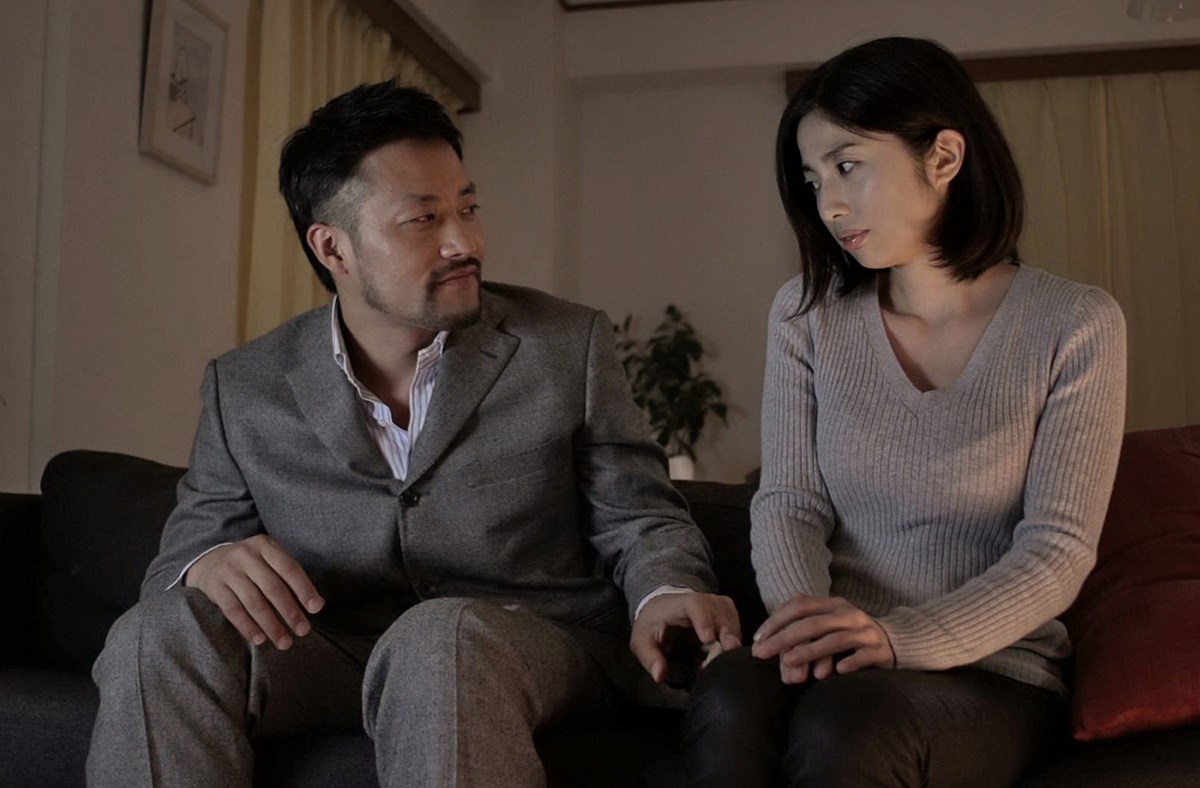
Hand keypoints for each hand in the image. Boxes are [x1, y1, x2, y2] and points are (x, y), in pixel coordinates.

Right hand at [185, 534, 324, 649]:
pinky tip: (260, 639)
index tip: (316, 609)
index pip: (289, 568)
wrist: (210, 560)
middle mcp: (246, 555)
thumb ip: (289, 577)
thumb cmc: (252, 564)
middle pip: (272, 587)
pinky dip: (248, 627)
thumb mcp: (269, 559)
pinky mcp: (215, 587)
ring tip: (284, 642)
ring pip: (254, 602)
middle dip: (290, 612)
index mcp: (265, 545)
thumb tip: (316, 605)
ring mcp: (229, 571)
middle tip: (303, 631)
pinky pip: (233, 611)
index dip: (304, 589)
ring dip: (271, 625)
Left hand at [630, 592, 740, 683]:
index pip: (695, 604)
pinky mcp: (729, 613)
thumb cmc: (653, 624)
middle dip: (721, 643)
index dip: (704, 620)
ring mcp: (720, 605)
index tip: (707, 639)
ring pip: (733, 626)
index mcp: (681, 602)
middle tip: (712, 665)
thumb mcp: (642, 641)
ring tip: (711, 664)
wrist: (664, 608)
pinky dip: (732, 646)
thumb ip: (650, 657)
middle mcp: (705, 600)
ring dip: (727, 648)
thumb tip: (659, 675)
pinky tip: (721, 657)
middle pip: (720, 618)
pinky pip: (738, 631)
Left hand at [751, 595, 893, 684]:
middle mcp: (849, 614)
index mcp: (833, 605)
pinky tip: (837, 673)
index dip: (776, 620)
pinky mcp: (880, 651)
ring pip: (834, 639)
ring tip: (789, 662)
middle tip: (762, 653)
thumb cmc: (850, 637)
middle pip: (812, 623)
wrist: (896, 642)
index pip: (799, 605)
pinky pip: (863, 656)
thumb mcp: (827, 627)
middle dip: (783, 638)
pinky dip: (849, 662)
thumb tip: (768, 648)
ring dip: (810, 651)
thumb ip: (802, 634)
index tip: (757, 639)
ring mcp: (866, 632)